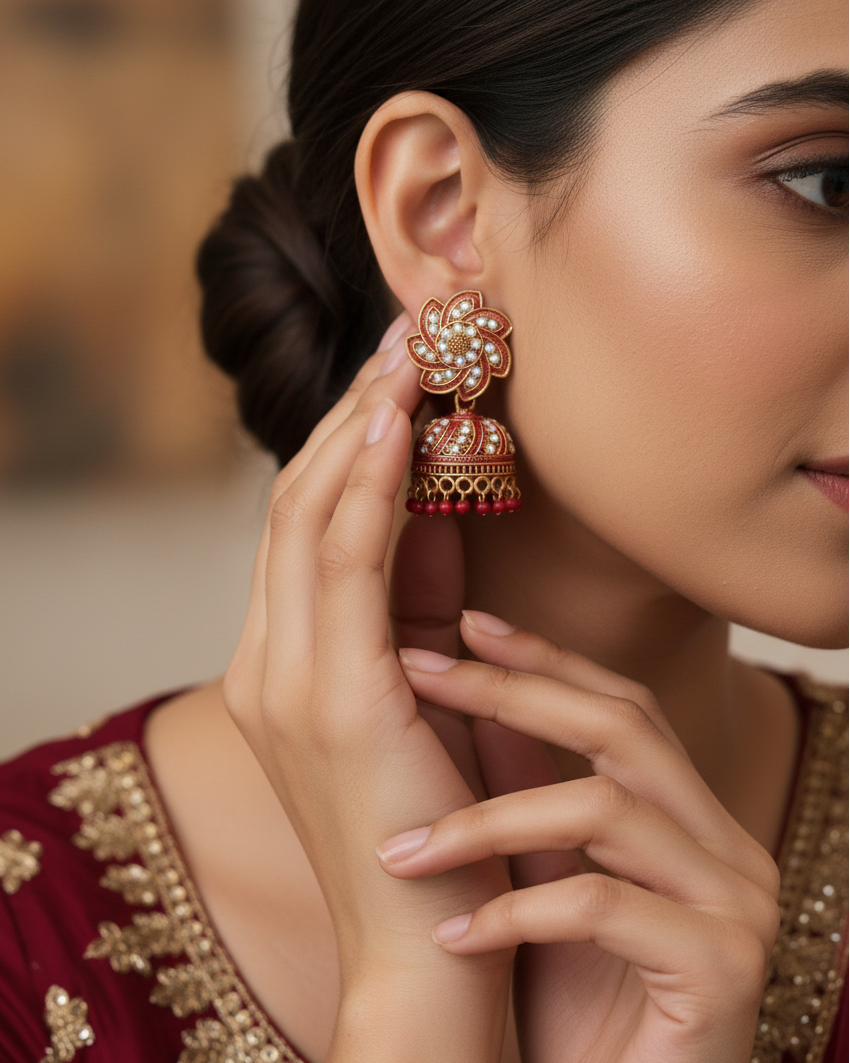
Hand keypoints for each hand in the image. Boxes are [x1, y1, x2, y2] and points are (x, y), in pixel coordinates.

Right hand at [223, 316, 511, 1062]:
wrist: (422, 954)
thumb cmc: (436, 826)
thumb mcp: (425, 689)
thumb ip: (419, 602)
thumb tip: (443, 507)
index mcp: (288, 662)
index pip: (307, 524)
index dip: (351, 439)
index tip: (401, 372)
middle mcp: (270, 660)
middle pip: (297, 501)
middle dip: (353, 410)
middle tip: (408, 332)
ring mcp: (288, 678)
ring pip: (310, 515)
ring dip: (363, 425)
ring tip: (410, 349)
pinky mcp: (332, 699)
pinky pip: (346, 561)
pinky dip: (372, 483)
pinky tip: (403, 419)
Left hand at [378, 613, 780, 1062]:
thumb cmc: (568, 1015)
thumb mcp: (532, 885)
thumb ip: (519, 792)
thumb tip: (468, 689)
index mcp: (690, 822)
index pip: (622, 708)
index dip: (544, 659)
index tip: (463, 623)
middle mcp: (728, 849)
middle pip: (622, 727)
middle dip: (510, 690)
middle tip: (415, 671)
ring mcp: (736, 907)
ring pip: (604, 807)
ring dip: (487, 821)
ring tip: (401, 851)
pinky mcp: (723, 968)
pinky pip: (601, 904)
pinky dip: (513, 910)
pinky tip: (453, 934)